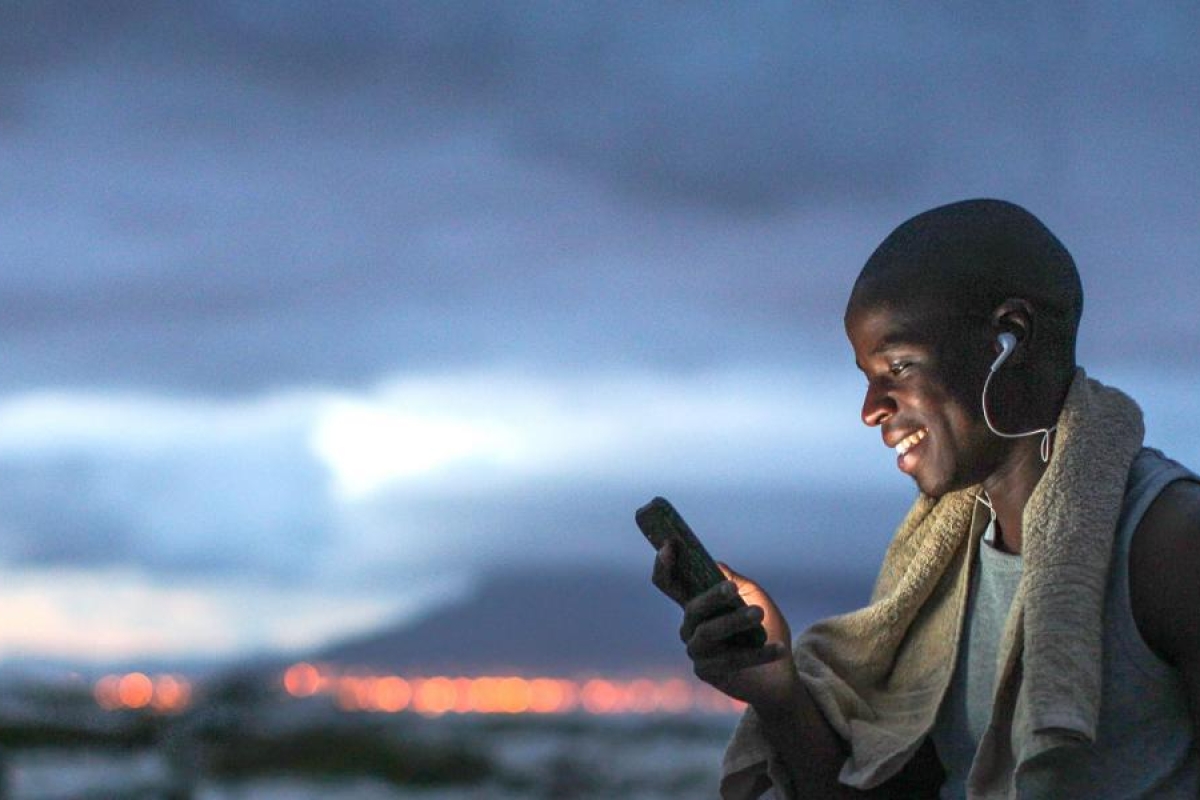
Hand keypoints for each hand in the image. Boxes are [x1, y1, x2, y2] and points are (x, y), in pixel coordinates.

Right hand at [653, 542, 799, 708]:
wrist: (780, 672)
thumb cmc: (765, 630)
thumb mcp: (755, 597)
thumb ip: (735, 580)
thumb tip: (715, 565)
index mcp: (698, 604)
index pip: (668, 583)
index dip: (664, 565)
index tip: (669, 545)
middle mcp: (690, 626)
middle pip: (692, 609)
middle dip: (712, 597)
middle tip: (733, 589)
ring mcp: (696, 650)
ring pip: (708, 633)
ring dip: (734, 622)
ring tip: (759, 614)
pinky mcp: (707, 672)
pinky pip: (729, 660)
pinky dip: (756, 653)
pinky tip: (778, 648)